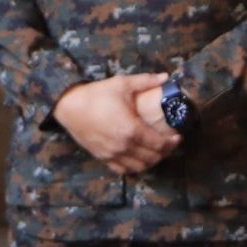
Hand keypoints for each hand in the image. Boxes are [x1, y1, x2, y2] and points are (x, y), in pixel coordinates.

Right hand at [56, 74, 178, 174]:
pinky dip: (134, 167)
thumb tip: (166, 77)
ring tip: (156, 152)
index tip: (177, 136)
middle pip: (152, 158)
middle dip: (165, 152)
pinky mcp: (102, 157)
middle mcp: (123, 146)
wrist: (68, 106)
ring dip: (151, 161)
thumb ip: (146, 82)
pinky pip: (123, 169)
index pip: (159, 144)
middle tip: (169, 143)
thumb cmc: (96, 94)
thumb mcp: (122, 84)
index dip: (172, 143)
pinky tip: (138, 158)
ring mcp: (112, 154)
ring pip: (139, 167)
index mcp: (131, 130)